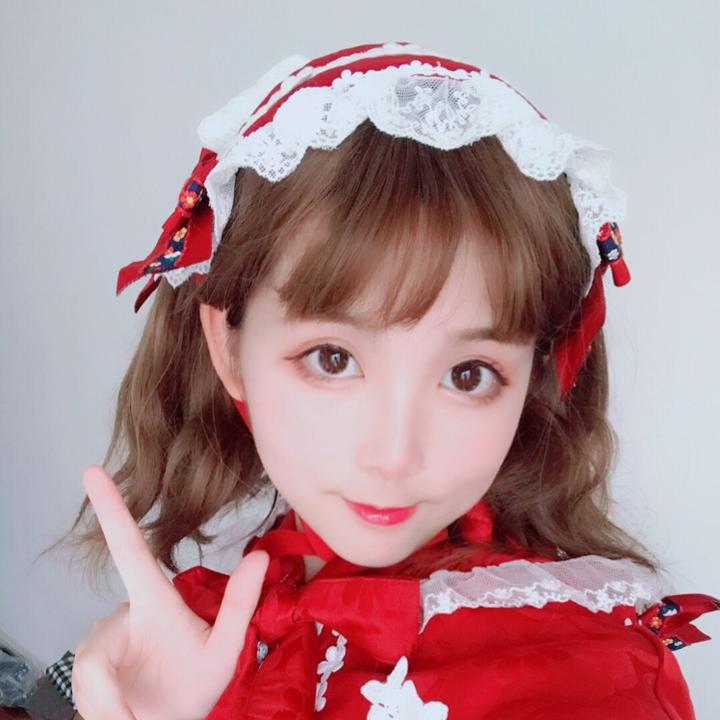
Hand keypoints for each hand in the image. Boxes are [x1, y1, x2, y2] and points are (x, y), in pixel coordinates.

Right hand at [71, 465, 268, 719]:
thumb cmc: (196, 687)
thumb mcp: (225, 650)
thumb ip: (239, 605)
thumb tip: (261, 556)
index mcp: (156, 600)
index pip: (130, 549)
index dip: (112, 510)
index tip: (93, 470)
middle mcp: (124, 612)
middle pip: (102, 641)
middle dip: (108, 684)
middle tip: (135, 713)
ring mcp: (101, 640)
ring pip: (92, 668)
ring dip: (112, 703)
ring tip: (138, 712)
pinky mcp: (85, 665)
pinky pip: (87, 690)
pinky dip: (107, 712)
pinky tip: (123, 714)